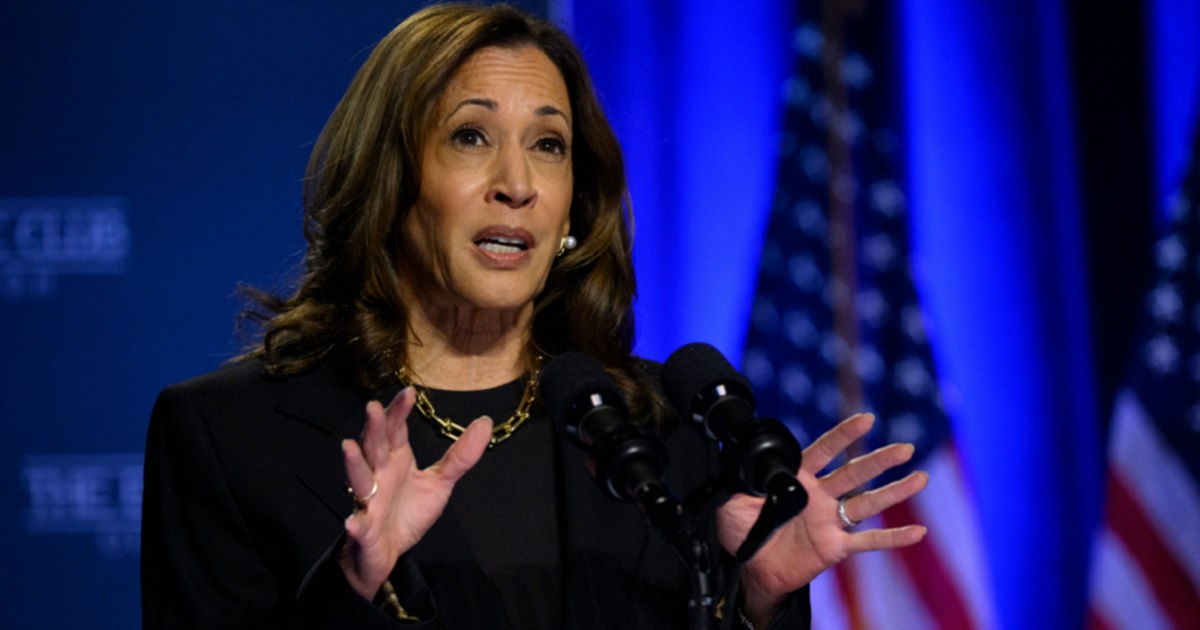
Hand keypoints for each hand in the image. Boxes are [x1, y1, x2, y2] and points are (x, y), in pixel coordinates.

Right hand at [338, 388, 491, 599]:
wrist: (387, 552)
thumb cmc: (408, 512)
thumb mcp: (440, 482)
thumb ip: (460, 455)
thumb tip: (484, 422)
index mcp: (395, 460)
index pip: (395, 430)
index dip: (398, 411)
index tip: (408, 392)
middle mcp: (378, 475)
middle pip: (374, 447)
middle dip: (373, 429)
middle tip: (373, 408)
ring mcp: (369, 502)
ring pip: (359, 479)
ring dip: (354, 464)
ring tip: (349, 448)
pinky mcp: (365, 531)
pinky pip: (359, 526)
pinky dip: (356, 524)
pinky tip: (354, 521)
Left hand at [716, 413, 928, 623]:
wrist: (751, 568)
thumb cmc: (743, 531)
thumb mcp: (732, 499)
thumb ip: (741, 478)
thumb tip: (741, 458)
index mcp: (798, 479)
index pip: (824, 451)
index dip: (844, 435)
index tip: (865, 419)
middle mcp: (820, 496)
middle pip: (855, 473)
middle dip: (880, 459)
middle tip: (905, 447)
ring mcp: (831, 521)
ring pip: (868, 502)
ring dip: (895, 492)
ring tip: (920, 478)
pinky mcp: (836, 546)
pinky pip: (868, 541)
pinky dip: (892, 538)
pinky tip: (917, 532)